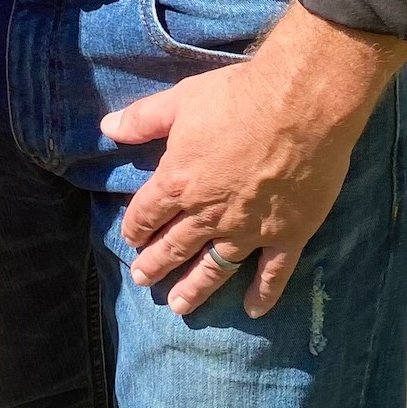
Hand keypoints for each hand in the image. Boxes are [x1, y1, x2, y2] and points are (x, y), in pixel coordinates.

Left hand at [101, 1, 406, 319]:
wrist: (300, 105)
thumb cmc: (237, 97)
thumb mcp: (180, 100)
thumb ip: (142, 119)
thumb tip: (106, 128)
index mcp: (178, 182)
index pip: (147, 212)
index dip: (135, 227)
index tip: (131, 239)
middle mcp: (209, 215)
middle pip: (175, 245)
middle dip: (156, 264)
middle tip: (143, 281)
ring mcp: (249, 230)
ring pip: (216, 267)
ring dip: (196, 288)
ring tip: (180, 306)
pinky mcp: (287, 235)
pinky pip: (272, 274)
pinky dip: (263, 294)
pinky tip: (254, 311)